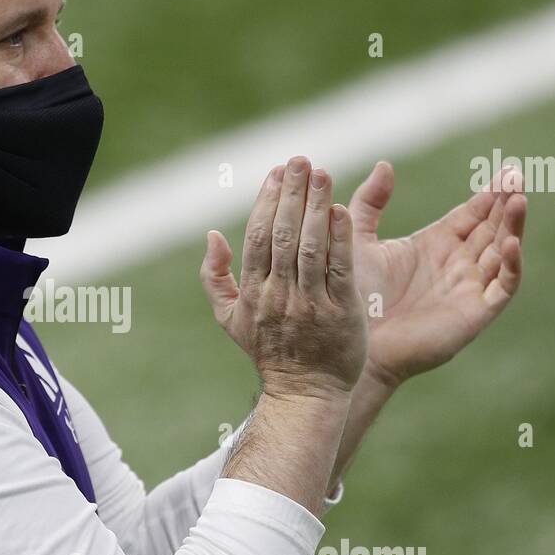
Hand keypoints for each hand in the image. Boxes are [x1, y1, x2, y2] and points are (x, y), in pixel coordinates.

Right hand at [201, 157, 368, 399]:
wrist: (305, 394)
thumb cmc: (271, 352)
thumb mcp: (231, 319)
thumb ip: (215, 278)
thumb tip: (212, 235)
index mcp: (252, 293)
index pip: (258, 238)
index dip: (267, 202)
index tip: (277, 172)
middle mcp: (278, 296)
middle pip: (283, 236)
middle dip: (292, 194)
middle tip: (301, 160)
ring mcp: (310, 304)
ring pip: (310, 247)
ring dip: (316, 206)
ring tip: (323, 173)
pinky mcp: (341, 312)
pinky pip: (338, 269)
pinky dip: (339, 238)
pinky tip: (342, 210)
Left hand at [345, 159, 526, 386]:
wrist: (354, 342)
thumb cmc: (353, 296)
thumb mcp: (359, 239)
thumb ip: (371, 202)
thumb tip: (386, 164)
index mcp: (435, 244)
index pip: (472, 213)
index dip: (490, 193)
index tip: (506, 169)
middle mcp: (457, 264)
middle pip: (492, 226)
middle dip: (506, 201)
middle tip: (518, 175)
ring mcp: (469, 287)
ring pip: (502, 251)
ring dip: (512, 226)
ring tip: (518, 199)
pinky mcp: (475, 312)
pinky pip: (503, 286)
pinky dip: (511, 265)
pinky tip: (511, 243)